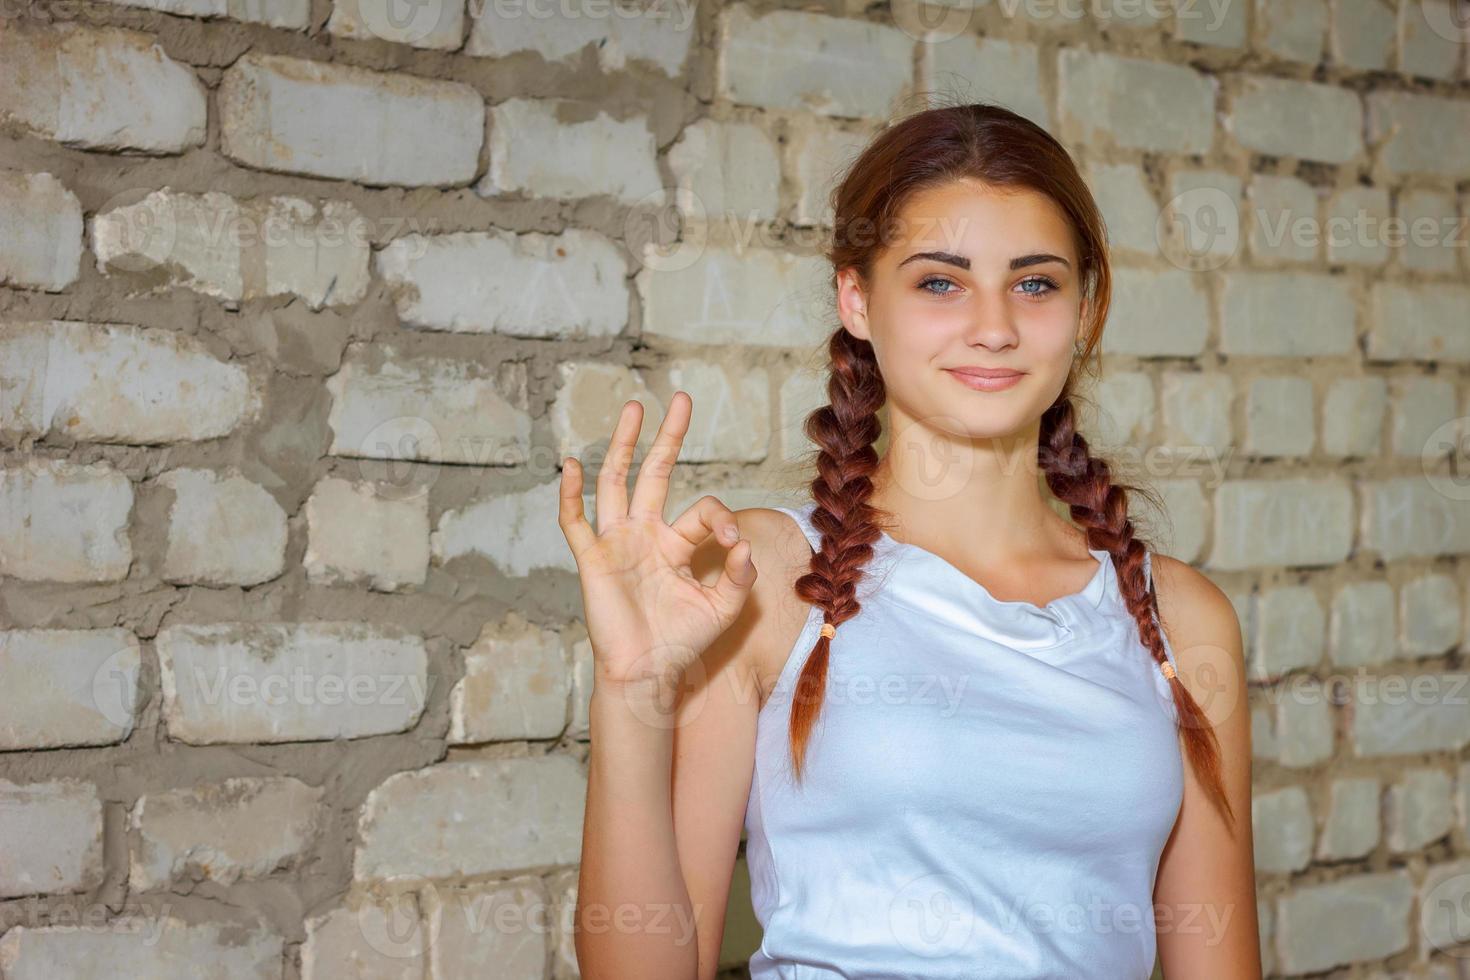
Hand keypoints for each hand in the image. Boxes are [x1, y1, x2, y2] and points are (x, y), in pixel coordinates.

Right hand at [558, 391, 757, 692]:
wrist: (647, 674)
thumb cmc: (683, 643)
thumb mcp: (724, 609)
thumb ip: (740, 576)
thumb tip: (743, 543)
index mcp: (677, 543)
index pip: (701, 509)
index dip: (720, 517)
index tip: (733, 540)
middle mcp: (646, 534)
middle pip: (654, 473)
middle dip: (667, 437)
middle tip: (679, 399)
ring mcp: (617, 543)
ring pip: (616, 483)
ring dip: (623, 446)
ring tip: (633, 409)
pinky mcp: (593, 560)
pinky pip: (576, 522)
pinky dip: (571, 494)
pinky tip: (571, 464)